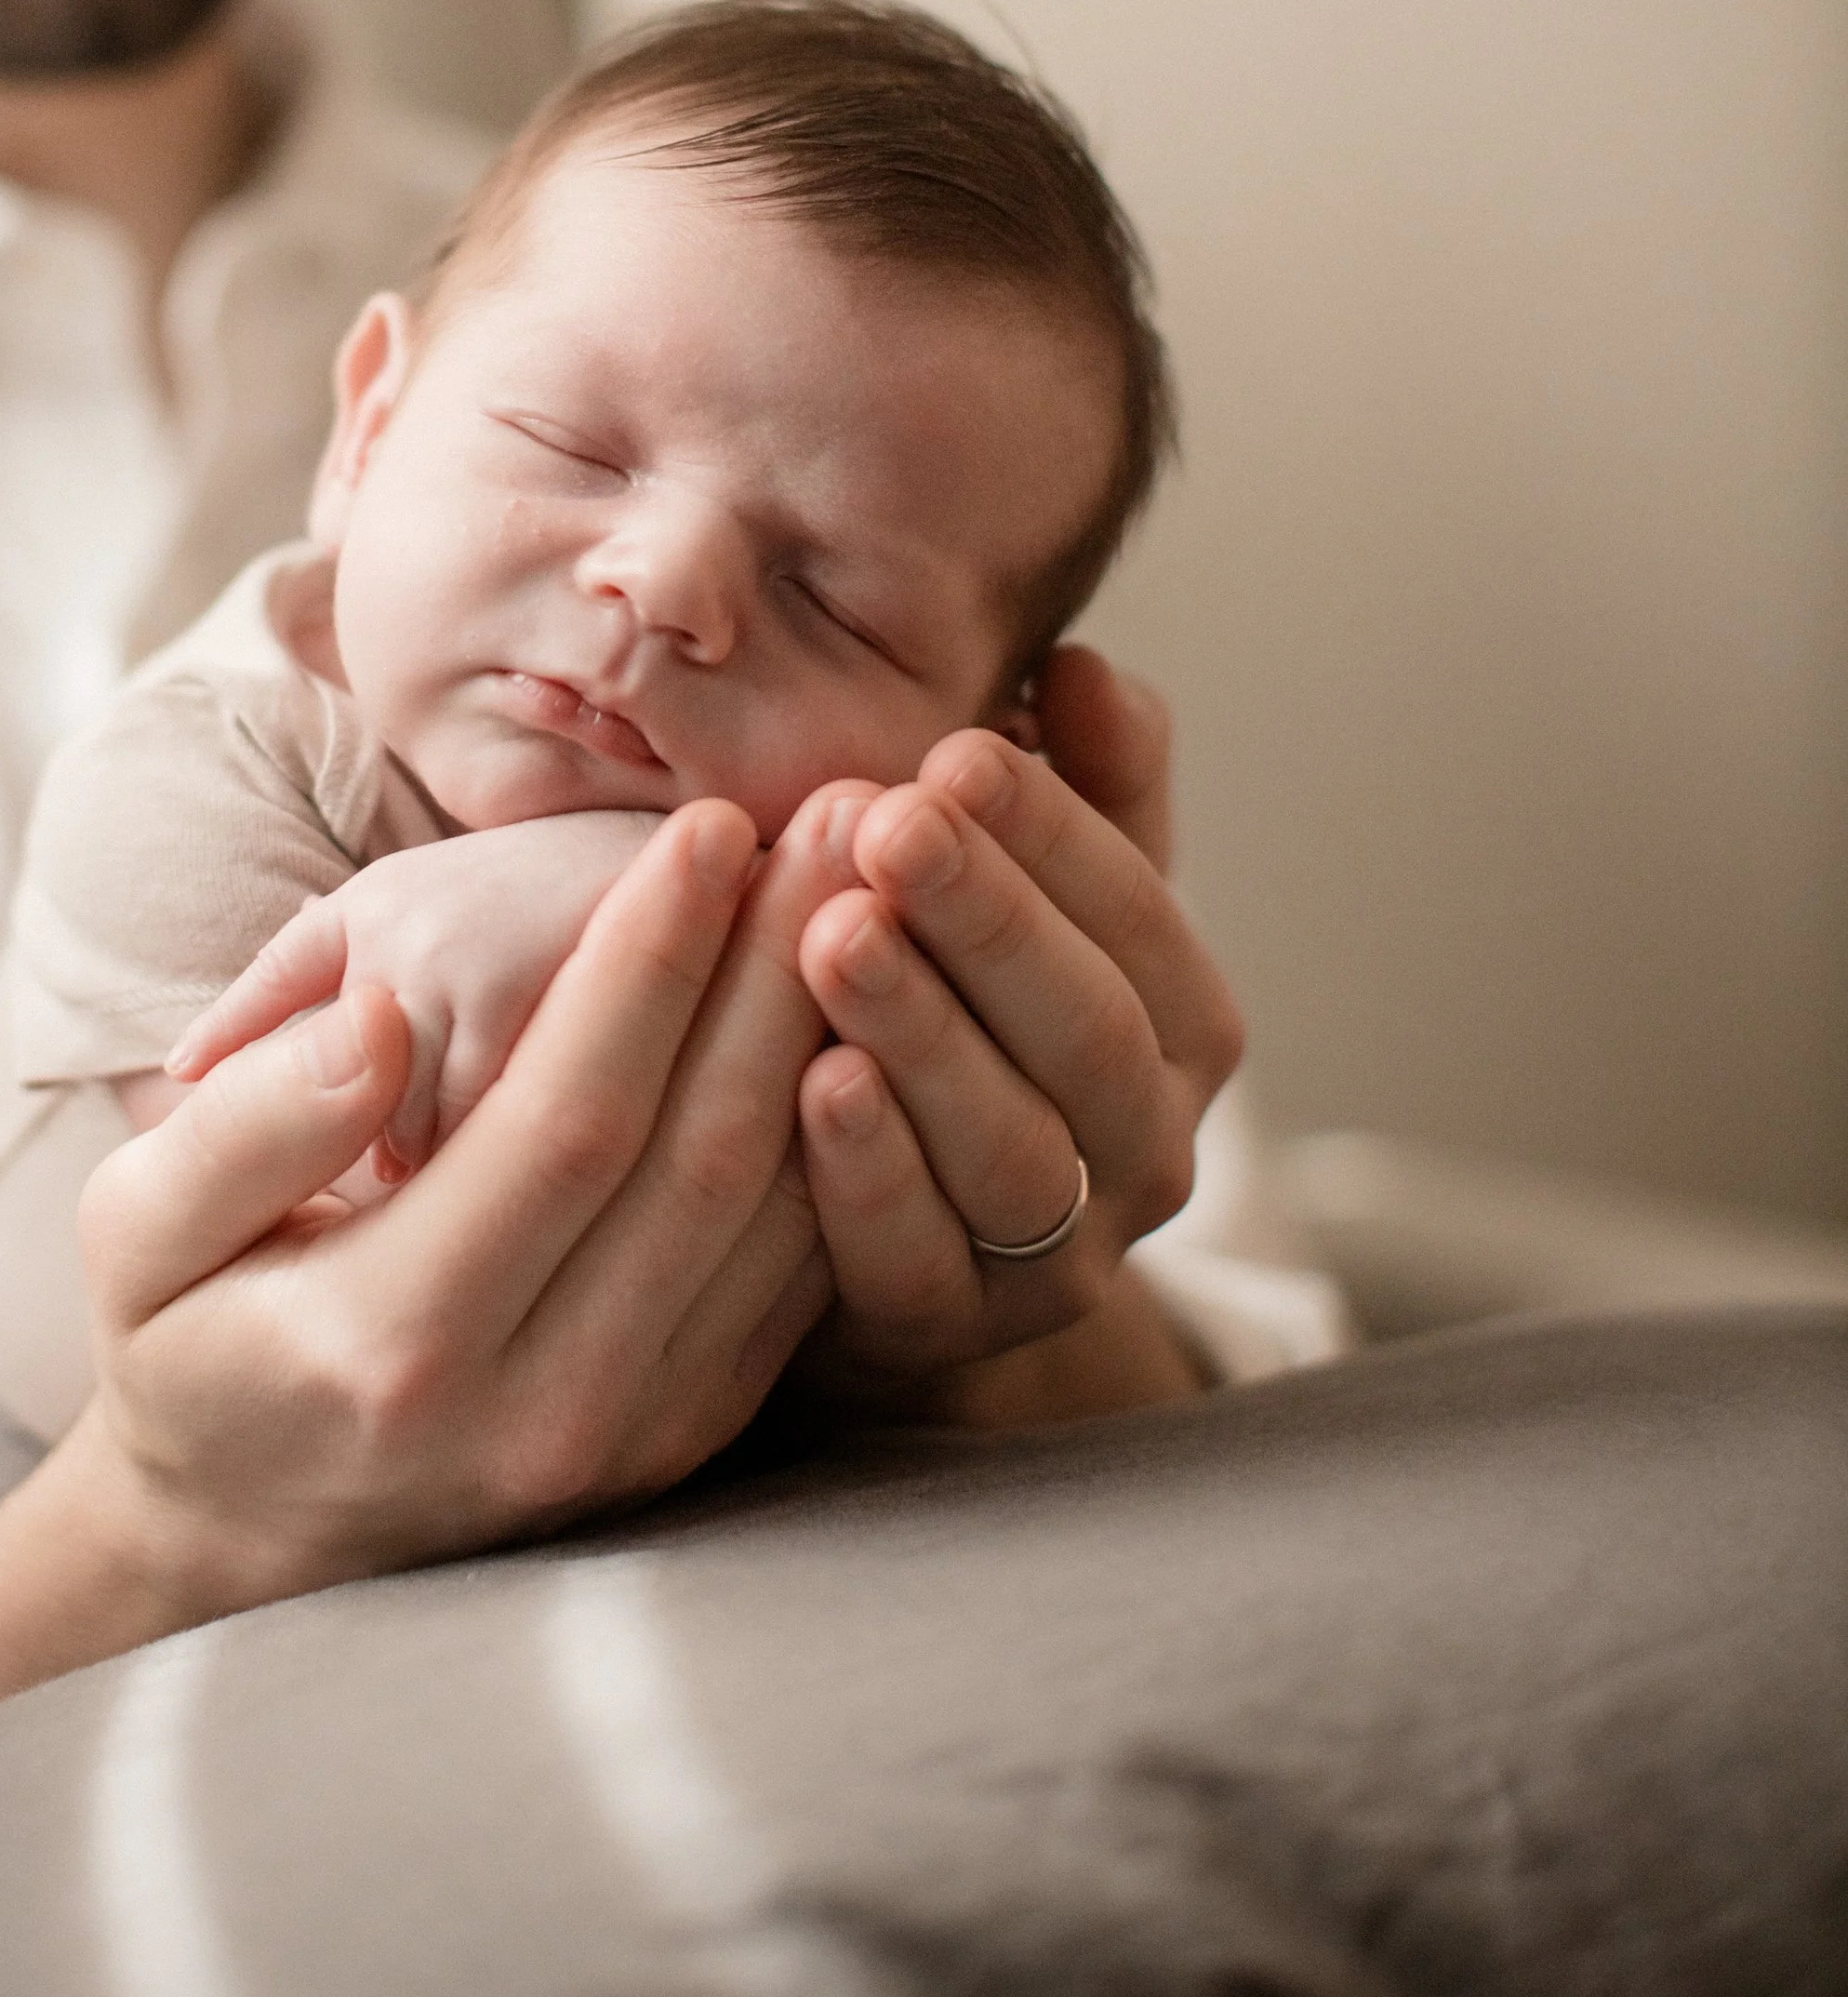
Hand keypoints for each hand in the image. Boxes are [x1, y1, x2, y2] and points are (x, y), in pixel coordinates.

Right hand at [67, 793, 842, 1616]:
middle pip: (702, 1157)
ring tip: (885, 874)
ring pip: (778, 1211)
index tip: (710, 823)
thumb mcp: (135, 1240)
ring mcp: (634, 1435)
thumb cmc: (186, 1345)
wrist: (252, 1541)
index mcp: (396, 1348)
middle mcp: (540, 1408)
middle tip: (850, 810)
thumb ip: (245, 1127)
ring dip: (839, 1031)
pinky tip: (871, 999)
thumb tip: (378, 1017)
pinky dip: (847, 1125)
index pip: (564, 1124)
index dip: (650, 967)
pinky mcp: (692, 1431)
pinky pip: (800, 1266)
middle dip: (783, 967)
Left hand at [789, 645, 1240, 1389]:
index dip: (1052, 831)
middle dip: (988, 918)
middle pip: (1084, 1028)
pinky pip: (916, 1258)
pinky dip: (870, 1174)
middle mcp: (1147, 1147)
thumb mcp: (1043, 896)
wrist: (910, 1243)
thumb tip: (1081, 666)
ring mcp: (1058, 1257)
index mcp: (1185, 1024)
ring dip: (924, 1035)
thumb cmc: (977, 1022)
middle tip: (889, 822)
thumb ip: (1083, 785)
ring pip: (1011, 1147)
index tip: (954, 750)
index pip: (1137, 914)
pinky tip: (810, 1083)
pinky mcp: (950, 1330)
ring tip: (835, 936)